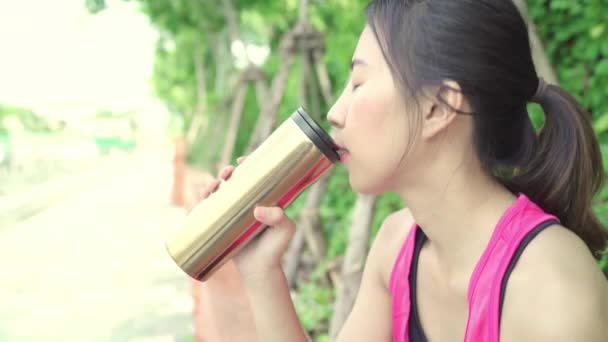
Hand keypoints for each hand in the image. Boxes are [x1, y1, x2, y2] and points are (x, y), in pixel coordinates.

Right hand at [197, 156, 296, 281]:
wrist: (259, 271)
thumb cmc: (275, 249)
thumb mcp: (283, 231)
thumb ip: (278, 218)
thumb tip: (257, 210)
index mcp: (266, 200)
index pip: (257, 177)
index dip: (249, 165)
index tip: (241, 160)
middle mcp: (249, 204)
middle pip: (236, 182)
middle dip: (228, 173)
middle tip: (227, 174)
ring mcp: (236, 215)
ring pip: (222, 193)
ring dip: (214, 184)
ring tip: (214, 186)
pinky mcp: (224, 225)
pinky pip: (211, 209)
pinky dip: (205, 200)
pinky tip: (203, 195)